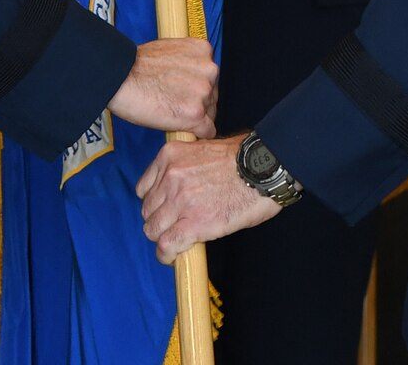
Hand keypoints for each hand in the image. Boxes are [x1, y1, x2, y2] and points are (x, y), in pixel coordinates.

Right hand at [108, 37, 217, 137]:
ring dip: (194, 117)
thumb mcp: (170, 49)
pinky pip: (207, 131)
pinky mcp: (195, 114)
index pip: (211, 76)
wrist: (119, 78)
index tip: (182, 92)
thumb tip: (193, 74)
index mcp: (204, 51)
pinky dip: (195, 133)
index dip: (196, 87)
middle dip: (197, 102)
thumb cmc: (136, 65)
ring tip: (170, 111)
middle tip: (174, 102)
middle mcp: (210, 70)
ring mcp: (204, 93)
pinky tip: (179, 127)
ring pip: (209, 113)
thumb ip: (188, 61)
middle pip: (213, 95)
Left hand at [136, 135, 278, 263]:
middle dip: (159, 220)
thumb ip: (186, 167)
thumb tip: (183, 187)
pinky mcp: (193, 223)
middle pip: (147, 210)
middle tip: (174, 226)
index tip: (163, 209)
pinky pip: (166, 245)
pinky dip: (166, 255)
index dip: (154, 203)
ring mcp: (180, 201)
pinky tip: (173, 257)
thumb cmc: (243, 159)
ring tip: (176, 242)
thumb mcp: (203, 150)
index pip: (144, 188)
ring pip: (153, 229)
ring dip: (163, 237)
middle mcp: (170, 177)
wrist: (263, 170)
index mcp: (170, 156)